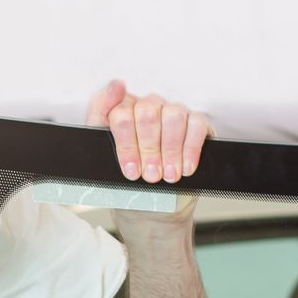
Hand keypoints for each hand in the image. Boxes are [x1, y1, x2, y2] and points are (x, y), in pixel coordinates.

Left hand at [85, 79, 206, 232]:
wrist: (152, 212)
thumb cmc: (127, 185)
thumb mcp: (103, 158)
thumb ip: (99, 118)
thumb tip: (116, 85)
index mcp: (122, 111)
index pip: (120, 111)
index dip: (126, 143)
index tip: (130, 170)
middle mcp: (148, 108)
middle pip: (147, 112)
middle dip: (148, 148)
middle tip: (150, 175)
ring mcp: (173, 114)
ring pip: (173, 115)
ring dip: (170, 150)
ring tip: (168, 176)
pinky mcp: (198, 124)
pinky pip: (197, 124)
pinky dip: (190, 149)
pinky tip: (185, 168)